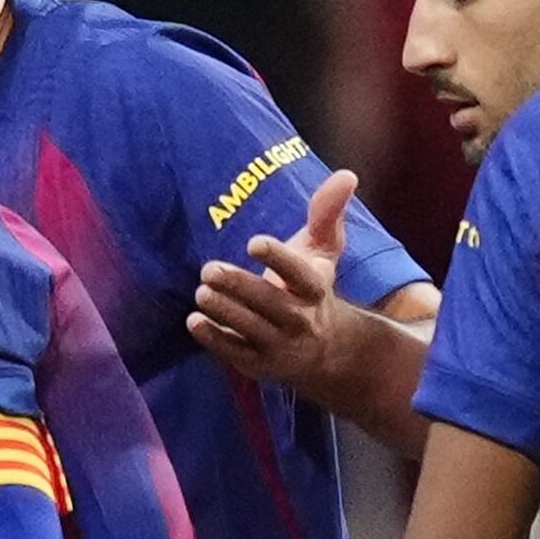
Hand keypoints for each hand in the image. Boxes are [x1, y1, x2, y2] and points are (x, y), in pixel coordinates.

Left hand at [190, 170, 412, 413]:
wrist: (326, 350)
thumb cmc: (313, 289)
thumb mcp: (323, 253)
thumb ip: (327, 214)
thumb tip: (346, 175)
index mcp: (316, 289)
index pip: (299, 273)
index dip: (278, 258)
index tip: (253, 241)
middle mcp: (301, 320)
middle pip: (270, 302)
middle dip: (239, 286)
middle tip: (209, 268)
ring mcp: (280, 345)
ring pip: (251, 328)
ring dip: (225, 310)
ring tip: (201, 291)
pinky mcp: (259, 363)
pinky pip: (235, 352)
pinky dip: (214, 338)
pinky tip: (193, 320)